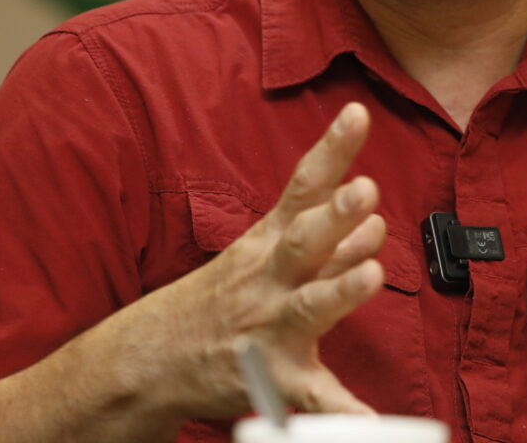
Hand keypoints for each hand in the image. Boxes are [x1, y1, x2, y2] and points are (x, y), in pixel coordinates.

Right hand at [125, 102, 385, 419]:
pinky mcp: (274, 379)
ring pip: (308, 307)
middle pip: (303, 240)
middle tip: (366, 191)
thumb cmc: (220, 299)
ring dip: (340, 289)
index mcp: (269, 243)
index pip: (303, 187)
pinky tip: (371, 421)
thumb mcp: (264, 257)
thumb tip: (374, 217)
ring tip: (373, 275)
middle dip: (335, 215)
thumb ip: (325, 239)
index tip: (357, 114)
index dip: (331, 149)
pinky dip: (342, 410)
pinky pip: (312, 396)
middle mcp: (269, 279)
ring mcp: (270, 328)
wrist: (152, 360)